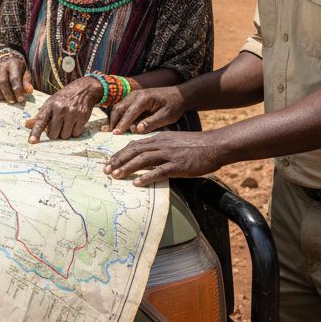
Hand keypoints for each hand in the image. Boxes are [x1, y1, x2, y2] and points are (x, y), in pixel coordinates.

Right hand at [0, 52, 33, 102]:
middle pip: (2, 81)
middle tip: (12, 101)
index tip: (20, 100)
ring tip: (4, 99)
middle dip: (8, 93)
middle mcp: (0, 66)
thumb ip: (26, 83)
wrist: (6, 64)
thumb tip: (29, 91)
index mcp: (13, 64)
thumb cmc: (18, 72)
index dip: (17, 90)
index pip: (14, 77)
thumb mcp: (25, 75)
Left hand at [25, 77, 103, 142]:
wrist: (84, 90)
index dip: (36, 132)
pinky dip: (74, 132)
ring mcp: (72, 113)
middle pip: (53, 133)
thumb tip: (27, 125)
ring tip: (67, 123)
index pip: (41, 121)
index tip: (32, 141)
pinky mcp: (82, 117)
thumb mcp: (51, 102)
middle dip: (54, 133)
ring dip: (65, 133)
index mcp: (50, 105)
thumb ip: (40, 115)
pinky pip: (76, 134)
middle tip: (58, 125)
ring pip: (64, 136)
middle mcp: (61, 109)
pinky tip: (75, 123)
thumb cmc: (64, 98)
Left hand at [103, 132, 226, 185]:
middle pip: (134, 151)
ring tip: (116, 176)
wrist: (214, 145)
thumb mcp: (175, 141)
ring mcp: (169, 154)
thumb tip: (148, 158)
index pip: (134, 144)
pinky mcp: (178, 166)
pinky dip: (146, 177)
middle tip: (106, 170)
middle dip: (118, 160)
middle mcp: (161, 144)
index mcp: (160, 138)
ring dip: (127, 168)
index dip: (120, 153)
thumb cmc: (196, 145)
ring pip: (142, 160)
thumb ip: (161, 147)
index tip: (110, 161)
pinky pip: (158, 171)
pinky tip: (137, 183)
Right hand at [106, 86, 185, 133]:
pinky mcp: (133, 99)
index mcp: (144, 98)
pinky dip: (119, 116)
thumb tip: (137, 129)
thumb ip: (152, 122)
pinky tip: (119, 126)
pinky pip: (122, 108)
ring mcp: (133, 95)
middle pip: (119, 108)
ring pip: (119, 107)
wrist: (178, 95)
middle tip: (113, 134)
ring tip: (114, 132)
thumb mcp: (166, 116)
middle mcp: (136, 94)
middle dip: (114, 121)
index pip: (129, 112)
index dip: (122, 124)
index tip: (116, 134)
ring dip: (115, 119)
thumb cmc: (174, 106)